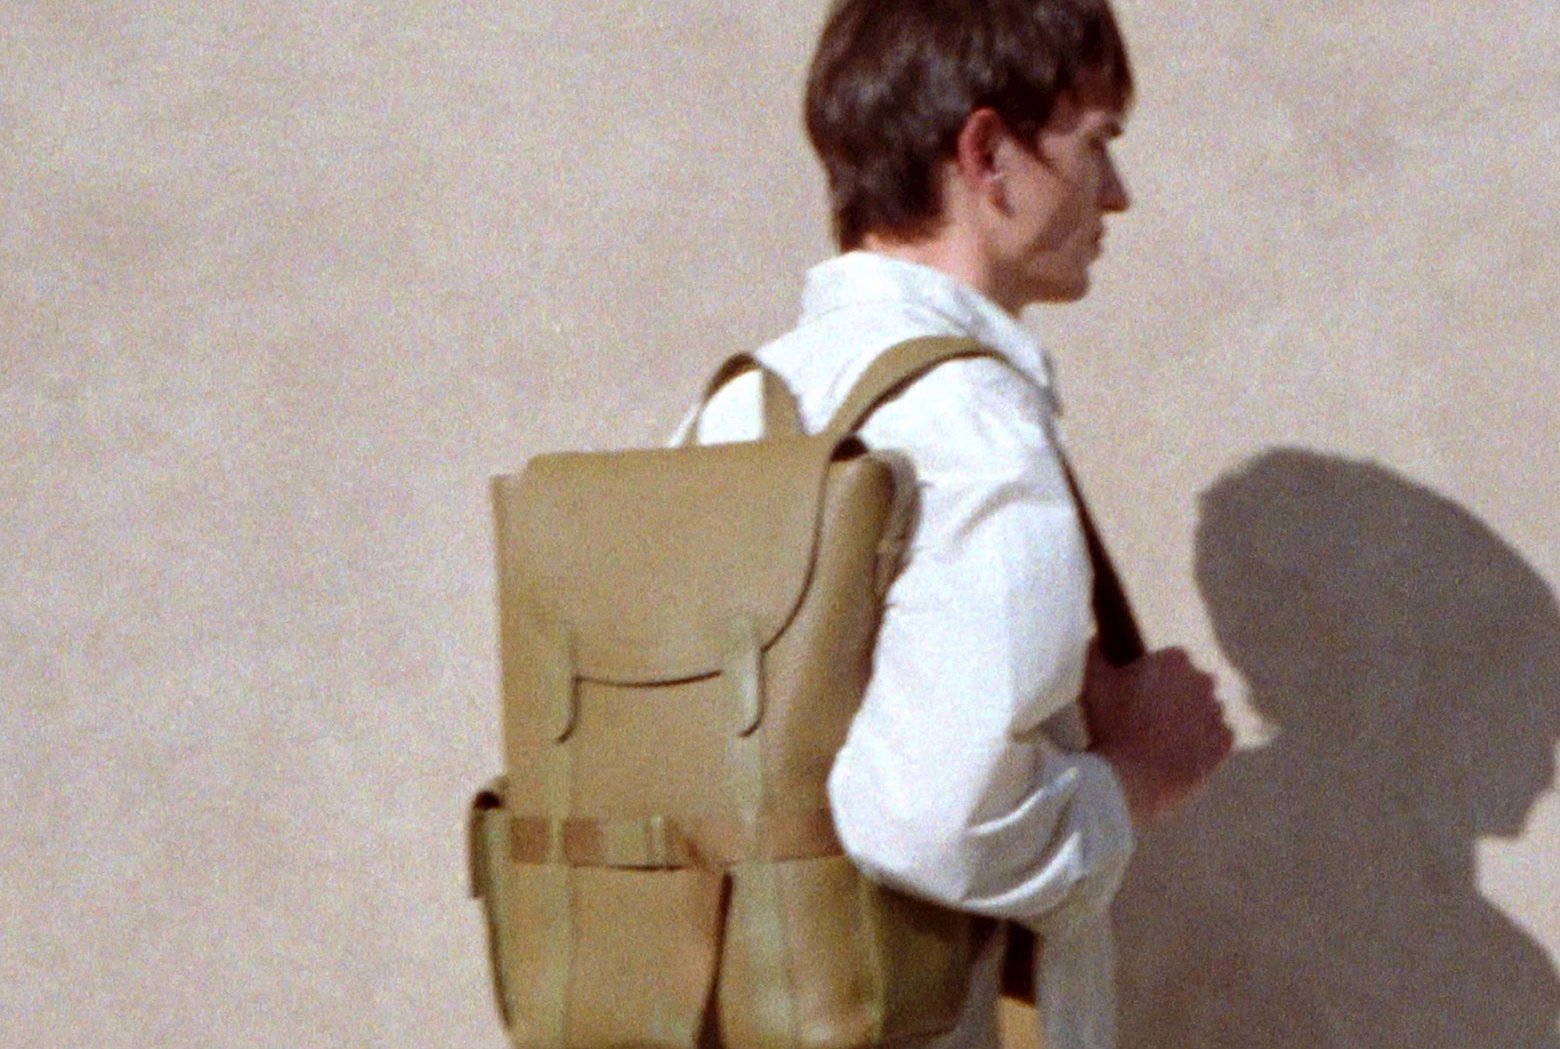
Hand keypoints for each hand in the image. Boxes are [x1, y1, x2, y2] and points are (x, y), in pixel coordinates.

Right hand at [1081, 642, 1233, 822]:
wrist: (1130, 778)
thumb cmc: (1110, 726)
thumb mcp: (1092, 682)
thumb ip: (1094, 651)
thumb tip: (1096, 637)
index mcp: (1175, 659)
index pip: (1172, 662)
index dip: (1154, 679)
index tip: (1138, 698)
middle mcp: (1204, 680)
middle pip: (1192, 685)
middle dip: (1177, 698)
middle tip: (1148, 721)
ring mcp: (1217, 712)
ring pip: (1206, 712)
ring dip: (1191, 722)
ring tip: (1162, 742)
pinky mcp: (1225, 742)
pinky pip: (1218, 739)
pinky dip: (1203, 746)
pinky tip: (1179, 755)